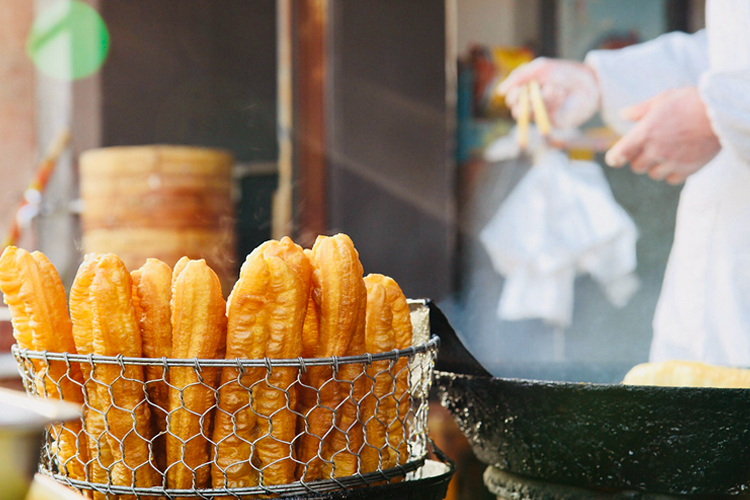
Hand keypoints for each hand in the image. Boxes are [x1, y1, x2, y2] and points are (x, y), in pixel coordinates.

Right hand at [498, 57, 600, 128]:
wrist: (591, 80)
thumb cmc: (566, 72)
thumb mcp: (540, 67)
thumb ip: (519, 76)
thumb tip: (499, 92)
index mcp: (528, 91)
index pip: (512, 98)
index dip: (513, 94)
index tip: (518, 88)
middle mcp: (534, 104)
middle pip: (516, 109)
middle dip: (522, 101)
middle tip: (531, 93)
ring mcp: (543, 114)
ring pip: (529, 113)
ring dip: (540, 98)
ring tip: (554, 88)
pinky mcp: (553, 122)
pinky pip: (544, 117)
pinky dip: (551, 101)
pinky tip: (560, 93)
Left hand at [605, 87, 720, 184]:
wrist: (720, 112)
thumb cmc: (690, 101)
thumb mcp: (662, 99)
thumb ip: (640, 110)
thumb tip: (624, 114)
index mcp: (644, 134)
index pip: (618, 155)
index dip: (615, 158)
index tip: (616, 158)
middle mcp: (655, 151)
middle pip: (636, 166)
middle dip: (639, 158)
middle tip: (650, 147)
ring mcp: (671, 162)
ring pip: (653, 174)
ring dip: (656, 166)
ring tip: (667, 151)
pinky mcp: (687, 170)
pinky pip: (671, 179)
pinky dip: (672, 172)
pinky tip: (678, 159)